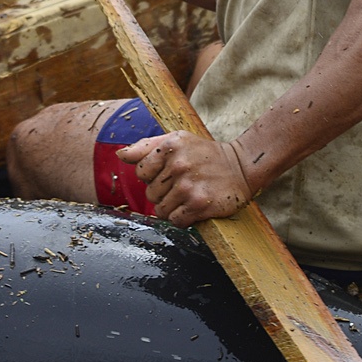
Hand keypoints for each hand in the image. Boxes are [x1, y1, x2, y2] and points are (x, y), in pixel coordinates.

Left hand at [115, 131, 252, 226]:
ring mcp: (188, 186)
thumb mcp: (177, 141)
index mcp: (170, 146)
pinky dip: (182, 218)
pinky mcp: (199, 204)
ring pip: (161, 210)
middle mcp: (178, 165)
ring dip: (172, 208)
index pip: (141, 173)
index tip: (169, 173)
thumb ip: (146, 147)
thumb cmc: (204, 154)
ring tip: (188, 195)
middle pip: (150, 194)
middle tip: (182, 185)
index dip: (153, 176)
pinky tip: (194, 207)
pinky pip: (175, 221)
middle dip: (163, 193)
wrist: (241, 167)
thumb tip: (120, 155)